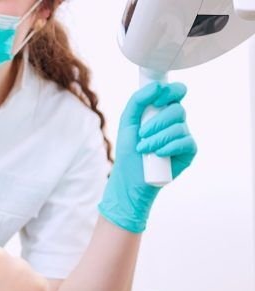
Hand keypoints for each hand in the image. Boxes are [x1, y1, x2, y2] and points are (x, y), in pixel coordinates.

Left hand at [98, 82, 197, 232]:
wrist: (130, 179)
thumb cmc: (128, 151)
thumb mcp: (127, 122)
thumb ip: (138, 100)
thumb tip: (157, 86)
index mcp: (162, 111)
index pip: (177, 91)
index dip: (171, 91)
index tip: (157, 100)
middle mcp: (175, 122)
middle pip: (177, 110)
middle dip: (157, 122)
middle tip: (141, 135)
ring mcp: (183, 136)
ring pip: (179, 127)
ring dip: (158, 138)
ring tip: (144, 149)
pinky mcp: (189, 151)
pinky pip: (185, 142)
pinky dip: (169, 147)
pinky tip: (158, 155)